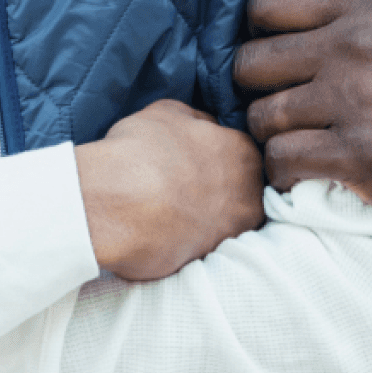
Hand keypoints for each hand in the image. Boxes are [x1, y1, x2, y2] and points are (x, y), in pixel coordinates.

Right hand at [74, 99, 265, 281]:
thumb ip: (196, 120)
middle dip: (218, 186)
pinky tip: (166, 228)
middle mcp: (250, 194)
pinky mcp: (212, 261)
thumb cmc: (142, 150)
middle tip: (182, 183)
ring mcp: (234, 231)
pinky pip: (205, 244)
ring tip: (172, 207)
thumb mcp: (168, 111)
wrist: (121, 205)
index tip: (192, 158)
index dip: (214, 154)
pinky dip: (190, 237)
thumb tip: (206, 127)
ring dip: (206, 214)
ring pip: (226, 219)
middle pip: (240, 187)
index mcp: (244, 152)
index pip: (239, 151)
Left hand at [232, 0, 371, 239]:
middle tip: (279, 100)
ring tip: (293, 138)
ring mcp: (353, 103)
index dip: (259, 30)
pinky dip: (283, 171)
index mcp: (367, 7)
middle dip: (258, 86)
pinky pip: (282, 160)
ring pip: (261, 115)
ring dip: (271, 132)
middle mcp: (352, 49)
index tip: (275, 52)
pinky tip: (302, 172)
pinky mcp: (358, 157)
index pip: (266, 2)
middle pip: (250, 62)